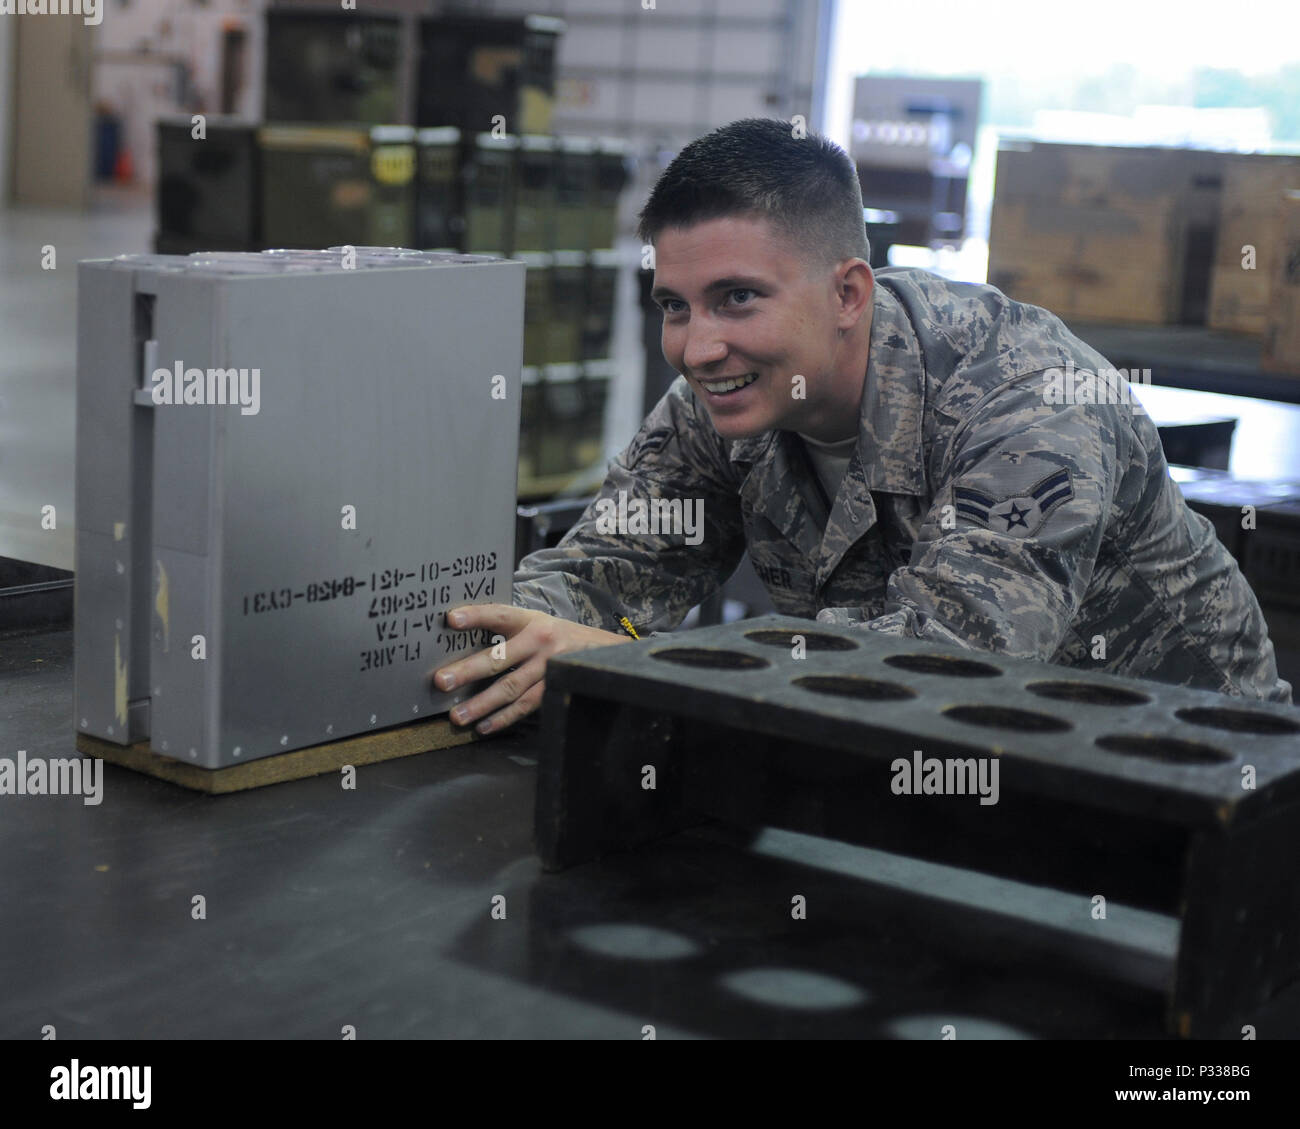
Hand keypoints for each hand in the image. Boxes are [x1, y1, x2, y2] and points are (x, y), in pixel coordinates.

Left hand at [429, 604, 633, 734]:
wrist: (602, 650)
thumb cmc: (557, 636)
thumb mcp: (536, 623)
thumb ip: (507, 629)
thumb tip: (461, 635)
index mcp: (531, 621)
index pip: (500, 615)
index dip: (476, 616)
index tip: (451, 619)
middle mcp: (540, 643)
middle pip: (499, 658)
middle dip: (469, 670)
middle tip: (442, 681)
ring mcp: (549, 668)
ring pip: (512, 688)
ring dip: (482, 704)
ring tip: (457, 716)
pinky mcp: (555, 688)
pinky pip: (526, 706)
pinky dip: (504, 718)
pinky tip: (484, 726)